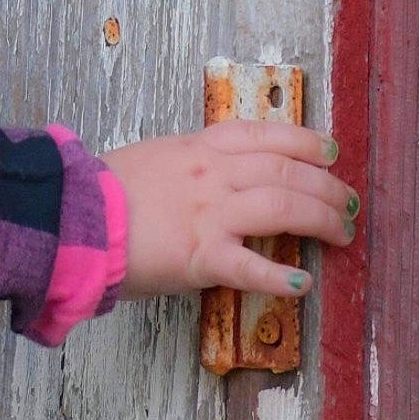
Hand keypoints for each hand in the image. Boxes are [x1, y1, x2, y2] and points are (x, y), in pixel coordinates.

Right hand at [100, 122, 357, 297]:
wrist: (71, 215)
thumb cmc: (103, 191)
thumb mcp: (152, 159)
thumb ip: (187, 165)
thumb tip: (214, 178)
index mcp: (200, 148)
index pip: (267, 135)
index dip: (307, 143)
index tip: (330, 153)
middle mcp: (213, 175)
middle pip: (288, 171)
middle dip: (328, 187)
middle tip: (347, 205)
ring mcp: (210, 214)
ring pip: (284, 206)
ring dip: (322, 220)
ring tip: (341, 236)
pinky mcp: (202, 256)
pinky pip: (253, 267)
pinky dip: (282, 277)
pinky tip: (302, 284)